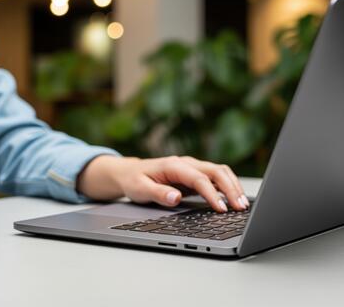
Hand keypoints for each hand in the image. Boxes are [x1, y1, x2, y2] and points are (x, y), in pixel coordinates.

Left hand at [78, 155, 248, 211]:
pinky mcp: (195, 174)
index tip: (221, 208)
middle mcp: (186, 163)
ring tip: (242, 204)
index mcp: (173, 166)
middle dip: (230, 188)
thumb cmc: (134, 180)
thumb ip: (158, 193)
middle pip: (216, 171)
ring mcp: (192, 167)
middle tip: (240, 207)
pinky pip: (217, 177)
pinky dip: (228, 186)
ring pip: (220, 172)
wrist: (130, 172)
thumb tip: (175, 198)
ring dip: (233, 186)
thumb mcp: (140, 189)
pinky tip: (235, 199)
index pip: (199, 179)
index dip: (212, 194)